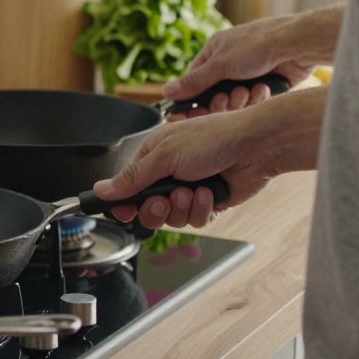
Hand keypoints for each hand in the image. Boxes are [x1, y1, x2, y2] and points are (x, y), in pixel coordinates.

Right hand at [92, 110, 276, 228]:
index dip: (124, 203)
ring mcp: (188, 189)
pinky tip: (210, 193)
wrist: (256, 147)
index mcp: (153, 155)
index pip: (127, 186)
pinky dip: (201, 210)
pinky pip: (194, 220)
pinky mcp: (207, 202)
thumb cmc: (214, 138)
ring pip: (171, 217)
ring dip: (182, 207)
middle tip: (165, 200)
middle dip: (157, 207)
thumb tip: (102, 189)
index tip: (124, 212)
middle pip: (147, 208)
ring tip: (194, 190)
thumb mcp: (165, 154)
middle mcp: (169, 173)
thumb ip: (132, 177)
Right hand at [164, 10, 330, 115]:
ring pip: (234, 98)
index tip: (191, 113)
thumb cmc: (256, 46)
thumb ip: (193, 82)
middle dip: (220, 100)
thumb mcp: (219, 65)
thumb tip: (166, 91)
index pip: (194, 78)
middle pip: (214, 92)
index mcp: (214, 50)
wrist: (296, 44)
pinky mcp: (266, 81)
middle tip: (225, 100)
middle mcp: (230, 60)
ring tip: (248, 91)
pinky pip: (253, 98)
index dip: (193, 97)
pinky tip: (263, 88)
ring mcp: (249, 71)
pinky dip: (257, 96)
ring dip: (240, 99)